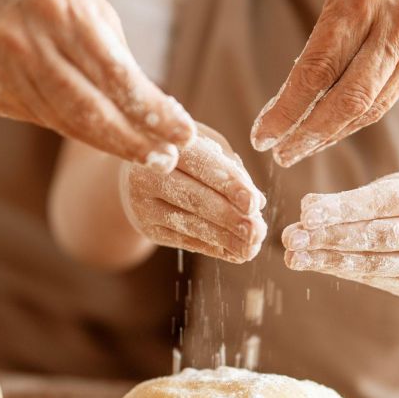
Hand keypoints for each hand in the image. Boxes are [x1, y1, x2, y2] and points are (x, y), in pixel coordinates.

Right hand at [0, 0, 194, 170]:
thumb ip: (115, 50)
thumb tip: (155, 104)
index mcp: (62, 10)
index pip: (116, 74)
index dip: (152, 111)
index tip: (184, 133)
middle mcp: (30, 43)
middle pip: (90, 111)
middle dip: (135, 143)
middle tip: (168, 160)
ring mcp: (7, 72)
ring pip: (70, 125)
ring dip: (113, 146)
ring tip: (150, 156)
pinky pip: (50, 121)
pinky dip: (83, 132)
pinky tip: (108, 137)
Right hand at [120, 125, 266, 262]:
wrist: (140, 173)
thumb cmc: (186, 155)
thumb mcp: (208, 148)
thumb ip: (232, 170)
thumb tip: (258, 202)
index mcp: (168, 144)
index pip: (202, 165)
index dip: (229, 184)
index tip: (253, 203)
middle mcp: (148, 174)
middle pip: (193, 197)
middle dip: (229, 216)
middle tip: (257, 231)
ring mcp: (144, 204)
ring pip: (188, 223)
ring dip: (224, 238)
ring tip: (252, 246)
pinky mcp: (148, 228)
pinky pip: (184, 240)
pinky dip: (213, 248)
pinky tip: (236, 253)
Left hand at [251, 0, 398, 166]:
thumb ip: (328, 30)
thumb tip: (296, 93)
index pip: (317, 68)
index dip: (288, 109)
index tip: (263, 135)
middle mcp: (395, 23)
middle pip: (349, 99)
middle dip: (310, 135)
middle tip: (282, 155)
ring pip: (371, 106)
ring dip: (332, 133)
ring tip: (301, 147)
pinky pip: (388, 98)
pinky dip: (357, 117)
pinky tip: (334, 127)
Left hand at [282, 172, 398, 296]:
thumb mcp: (394, 188)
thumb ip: (355, 198)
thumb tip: (307, 210)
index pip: (379, 203)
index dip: (341, 208)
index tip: (305, 212)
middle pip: (374, 236)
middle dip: (327, 237)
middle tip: (290, 237)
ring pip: (371, 262)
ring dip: (327, 260)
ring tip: (294, 257)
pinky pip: (372, 277)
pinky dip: (340, 270)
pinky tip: (314, 264)